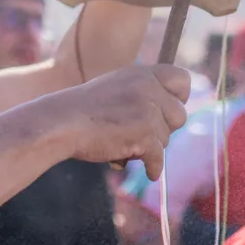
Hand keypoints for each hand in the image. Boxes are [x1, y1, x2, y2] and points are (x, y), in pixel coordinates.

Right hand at [43, 64, 190, 180]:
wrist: (61, 123)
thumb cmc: (84, 110)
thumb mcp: (116, 87)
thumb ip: (142, 93)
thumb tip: (172, 113)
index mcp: (142, 73)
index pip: (182, 79)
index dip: (178, 97)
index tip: (166, 110)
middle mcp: (148, 87)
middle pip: (179, 115)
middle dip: (164, 128)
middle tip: (143, 134)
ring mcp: (147, 110)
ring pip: (166, 139)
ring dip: (150, 146)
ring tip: (125, 144)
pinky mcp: (144, 134)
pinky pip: (159, 158)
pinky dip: (152, 167)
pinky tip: (147, 171)